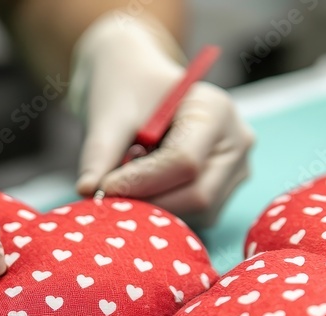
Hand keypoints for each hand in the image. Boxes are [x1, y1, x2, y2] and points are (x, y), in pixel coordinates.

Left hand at [69, 11, 254, 226]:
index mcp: (215, 109)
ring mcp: (237, 170)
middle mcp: (236, 141)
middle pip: (199, 195)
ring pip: (199, 213)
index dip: (142, 181)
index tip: (104, 187)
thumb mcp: (109, 115)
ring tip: (133, 178)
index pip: (185, 161)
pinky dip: (165, 211)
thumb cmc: (127, 93)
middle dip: (150, 203)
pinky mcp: (226, 192)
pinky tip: (147, 187)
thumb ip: (100, 153)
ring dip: (157, 209)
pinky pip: (197, 218)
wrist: (139, 87)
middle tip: (112, 196)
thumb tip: (88, 190)